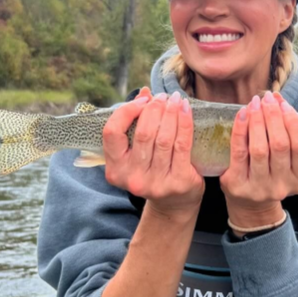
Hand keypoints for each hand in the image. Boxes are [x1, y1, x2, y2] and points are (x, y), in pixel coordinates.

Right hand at [103, 88, 204, 217]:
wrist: (174, 204)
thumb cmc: (153, 171)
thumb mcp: (137, 152)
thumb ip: (137, 124)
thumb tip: (145, 92)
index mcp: (115, 170)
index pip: (112, 133)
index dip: (126, 111)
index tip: (143, 101)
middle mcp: (132, 178)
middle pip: (142, 133)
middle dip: (154, 109)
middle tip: (163, 97)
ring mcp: (156, 183)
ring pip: (163, 138)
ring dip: (170, 113)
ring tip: (175, 99)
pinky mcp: (178, 182)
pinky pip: (182, 145)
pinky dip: (184, 123)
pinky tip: (185, 110)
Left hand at [219, 90, 297, 228]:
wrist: (250, 205)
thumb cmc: (271, 173)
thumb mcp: (288, 161)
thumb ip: (288, 134)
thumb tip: (277, 100)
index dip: (294, 122)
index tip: (284, 104)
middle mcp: (282, 186)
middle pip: (280, 145)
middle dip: (274, 116)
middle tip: (267, 98)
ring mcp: (259, 188)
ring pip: (260, 148)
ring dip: (258, 120)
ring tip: (255, 103)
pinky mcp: (238, 185)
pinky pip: (239, 152)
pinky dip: (240, 129)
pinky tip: (242, 113)